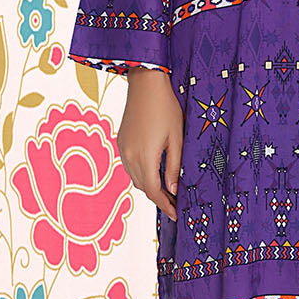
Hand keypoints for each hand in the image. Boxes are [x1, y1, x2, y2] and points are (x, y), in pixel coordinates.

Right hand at [116, 67, 182, 220]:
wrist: (145, 84)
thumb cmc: (166, 107)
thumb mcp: (176, 138)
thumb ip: (174, 166)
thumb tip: (172, 190)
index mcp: (145, 156)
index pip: (154, 191)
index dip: (165, 205)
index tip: (176, 214)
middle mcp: (129, 156)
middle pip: (143, 188)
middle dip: (159, 198)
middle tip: (175, 205)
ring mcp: (123, 149)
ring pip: (135, 178)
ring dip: (149, 187)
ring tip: (167, 191)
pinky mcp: (121, 142)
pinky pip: (130, 166)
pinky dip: (142, 174)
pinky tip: (154, 172)